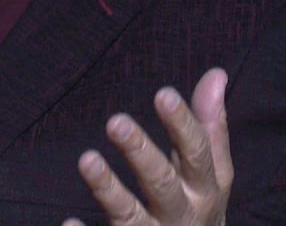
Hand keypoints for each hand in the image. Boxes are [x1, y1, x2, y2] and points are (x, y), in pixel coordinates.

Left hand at [65, 68, 231, 225]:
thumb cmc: (198, 210)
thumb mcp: (212, 175)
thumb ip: (210, 128)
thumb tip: (216, 74)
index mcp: (205, 192)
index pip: (197, 154)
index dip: (182, 125)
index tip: (163, 94)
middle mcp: (181, 217)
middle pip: (162, 184)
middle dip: (141, 154)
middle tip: (116, 122)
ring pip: (130, 216)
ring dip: (108, 190)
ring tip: (87, 160)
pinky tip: (69, 222)